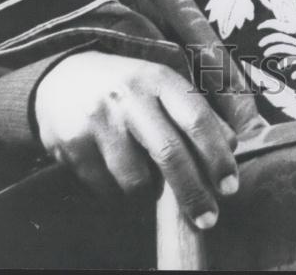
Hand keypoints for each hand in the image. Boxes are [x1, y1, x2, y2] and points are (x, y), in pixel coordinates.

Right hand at [34, 50, 238, 228]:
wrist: (64, 78)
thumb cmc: (128, 87)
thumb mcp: (162, 87)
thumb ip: (196, 113)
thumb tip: (231, 145)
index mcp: (159, 78)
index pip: (196, 118)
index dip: (216, 156)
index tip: (230, 186)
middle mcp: (130, 95)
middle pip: (169, 153)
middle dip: (192, 192)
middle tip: (207, 218)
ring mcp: (99, 120)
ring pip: (135, 180)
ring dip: (148, 190)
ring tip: (144, 174)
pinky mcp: (73, 143)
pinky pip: (106, 190)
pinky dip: (117, 192)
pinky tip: (114, 170)